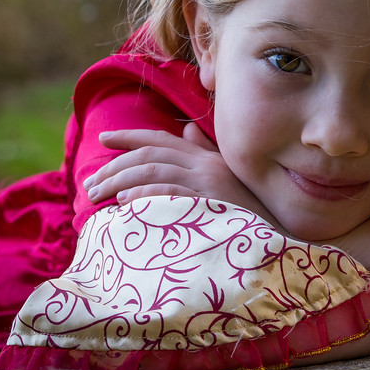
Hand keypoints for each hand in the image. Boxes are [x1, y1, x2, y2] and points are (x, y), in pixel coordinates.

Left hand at [83, 124, 279, 227]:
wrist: (279, 239)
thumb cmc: (252, 214)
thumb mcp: (229, 179)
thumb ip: (206, 154)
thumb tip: (187, 129)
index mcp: (207, 157)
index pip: (162, 139)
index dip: (130, 136)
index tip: (104, 137)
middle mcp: (206, 164)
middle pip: (150, 155)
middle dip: (114, 166)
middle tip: (90, 185)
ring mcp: (208, 183)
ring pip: (153, 170)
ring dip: (119, 180)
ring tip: (98, 195)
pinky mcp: (211, 203)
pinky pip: (171, 192)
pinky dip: (145, 194)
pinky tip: (125, 203)